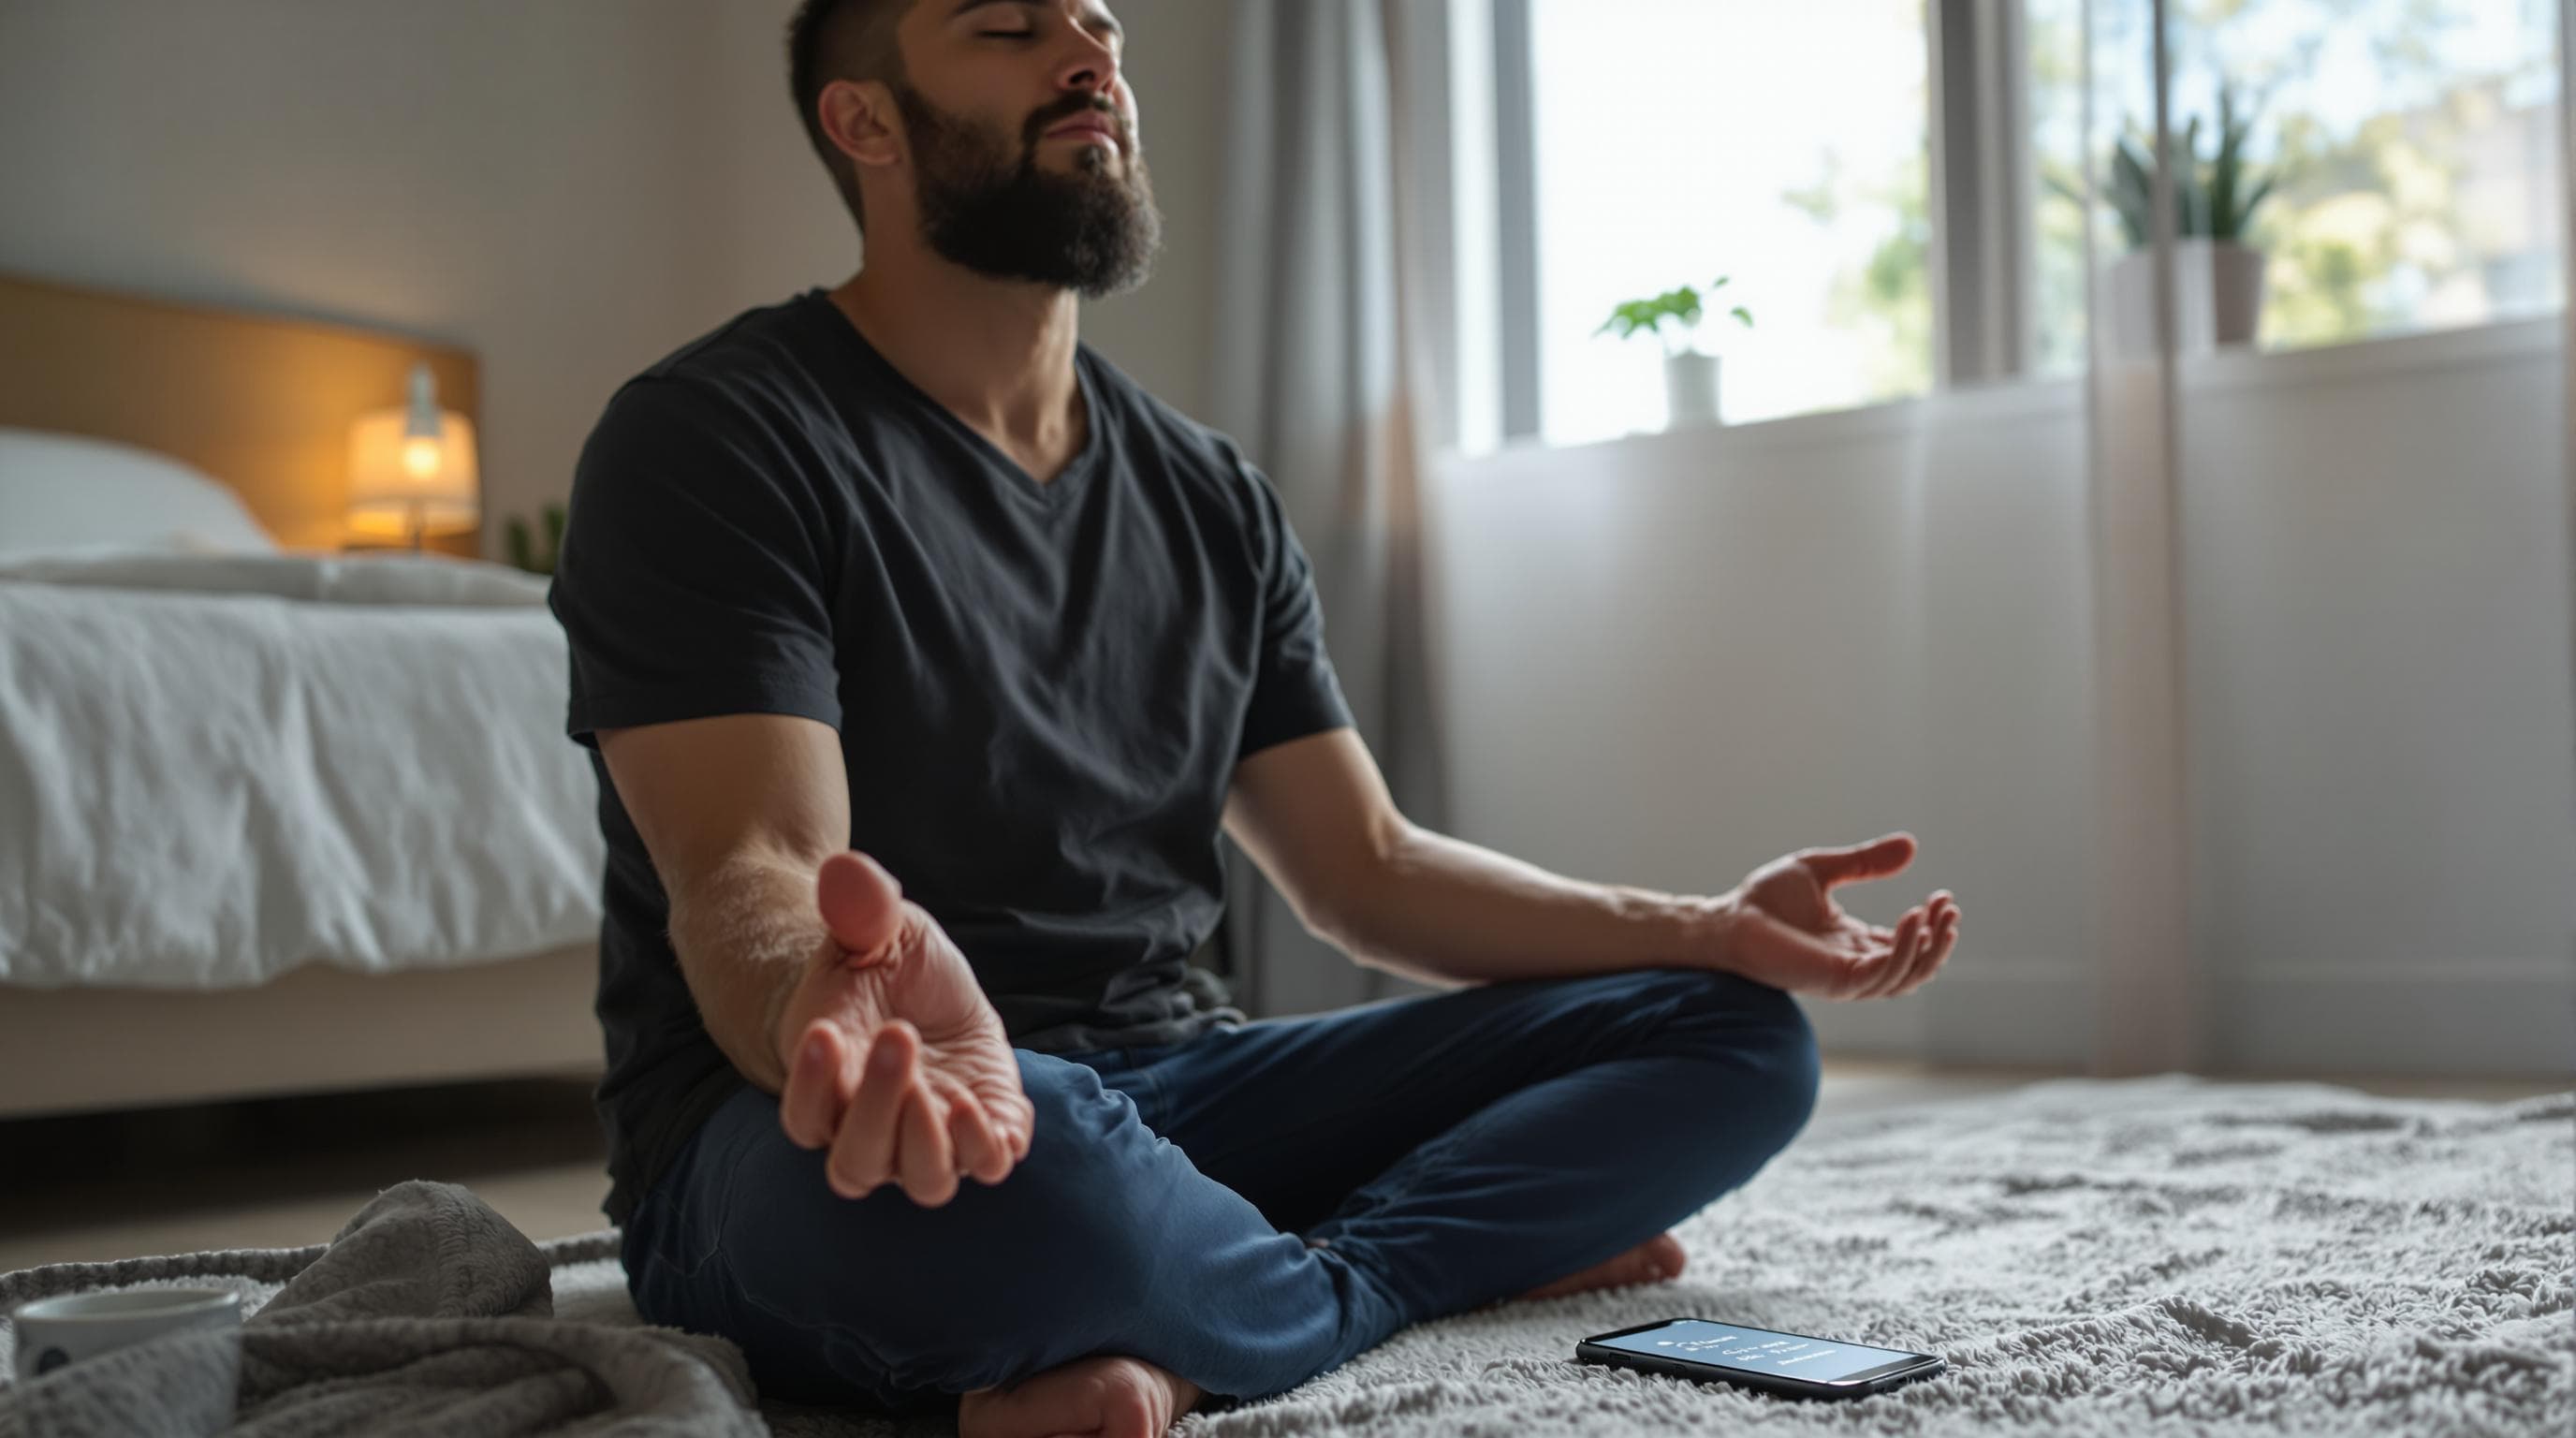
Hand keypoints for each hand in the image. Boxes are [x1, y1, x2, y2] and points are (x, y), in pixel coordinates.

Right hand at [772, 851, 1034, 1205]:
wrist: (925, 991)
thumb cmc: (883, 963)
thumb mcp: (876, 929)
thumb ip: (858, 911)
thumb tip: (847, 869)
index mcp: (832, 1082)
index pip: (805, 1113)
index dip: (810, 1084)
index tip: (823, 1031)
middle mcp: (871, 1126)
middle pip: (857, 1161)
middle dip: (879, 1108)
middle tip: (899, 1037)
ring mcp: (929, 1138)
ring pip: (920, 1181)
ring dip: (929, 1145)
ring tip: (948, 1091)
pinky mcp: (984, 1134)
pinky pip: (986, 1166)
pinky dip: (987, 1148)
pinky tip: (983, 1106)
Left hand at [1713, 832, 1958, 1000]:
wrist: (1729, 917)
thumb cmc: (1766, 898)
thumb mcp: (1824, 869)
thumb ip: (1866, 862)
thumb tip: (1911, 845)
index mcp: (1853, 942)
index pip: (1906, 943)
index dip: (1931, 925)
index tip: (1944, 896)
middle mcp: (1854, 963)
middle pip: (1915, 965)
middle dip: (1939, 941)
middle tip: (1950, 909)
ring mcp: (1846, 977)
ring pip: (1905, 977)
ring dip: (1929, 950)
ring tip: (1939, 916)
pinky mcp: (1835, 981)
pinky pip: (1882, 975)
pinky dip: (1904, 952)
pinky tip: (1915, 921)